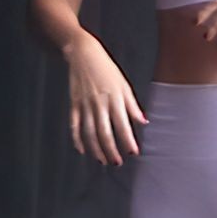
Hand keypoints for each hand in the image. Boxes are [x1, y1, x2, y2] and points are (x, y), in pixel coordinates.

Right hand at [64, 34, 146, 165]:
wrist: (83, 55)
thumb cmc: (107, 70)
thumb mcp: (124, 85)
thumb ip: (132, 105)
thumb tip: (143, 122)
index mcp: (115, 99)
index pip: (123, 125)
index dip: (128, 141)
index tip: (133, 153)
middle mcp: (99, 104)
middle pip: (104, 133)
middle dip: (111, 150)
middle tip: (117, 162)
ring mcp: (84, 105)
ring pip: (89, 133)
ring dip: (96, 149)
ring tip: (103, 160)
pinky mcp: (73, 104)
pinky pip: (74, 125)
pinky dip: (77, 139)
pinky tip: (82, 150)